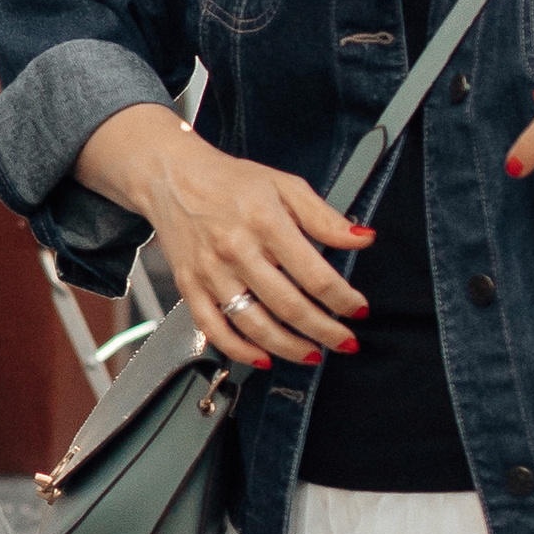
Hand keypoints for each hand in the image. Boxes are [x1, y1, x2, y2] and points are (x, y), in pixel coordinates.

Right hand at [75, 108, 371, 372]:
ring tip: (312, 354)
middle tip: (345, 341)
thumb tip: (362, 239)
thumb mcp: (285, 185)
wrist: (171, 176)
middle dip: (324, 331)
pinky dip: (239, 350)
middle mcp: (236, 250)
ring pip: (254, 325)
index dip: (343, 299)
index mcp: (265, 222)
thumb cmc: (230, 181)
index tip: (358, 309)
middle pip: (289, 306)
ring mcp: (211, 272)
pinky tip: (262, 357)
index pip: (315, 275)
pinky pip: (213, 329)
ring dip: (289, 348)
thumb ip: (324, 217)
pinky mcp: (189, 286)